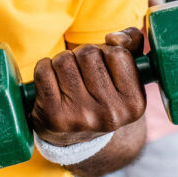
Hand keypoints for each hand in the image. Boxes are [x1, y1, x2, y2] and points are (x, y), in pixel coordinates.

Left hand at [31, 28, 146, 147]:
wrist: (75, 138)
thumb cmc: (102, 93)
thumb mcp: (126, 72)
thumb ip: (132, 43)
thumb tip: (115, 38)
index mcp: (134, 103)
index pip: (118, 53)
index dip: (107, 52)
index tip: (105, 66)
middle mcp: (110, 114)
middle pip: (89, 54)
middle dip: (83, 55)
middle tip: (83, 73)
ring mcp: (80, 117)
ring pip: (64, 60)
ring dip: (63, 62)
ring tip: (68, 78)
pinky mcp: (53, 116)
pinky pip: (43, 70)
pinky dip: (44, 68)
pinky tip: (52, 82)